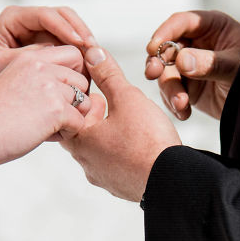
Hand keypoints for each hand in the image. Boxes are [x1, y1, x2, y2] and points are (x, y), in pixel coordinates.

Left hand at [0, 6, 96, 87]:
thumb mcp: (2, 65)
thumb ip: (30, 56)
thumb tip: (58, 49)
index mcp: (13, 18)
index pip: (46, 15)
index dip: (66, 27)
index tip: (79, 43)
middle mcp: (29, 21)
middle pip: (63, 16)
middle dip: (80, 31)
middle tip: (93, 50)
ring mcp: (41, 32)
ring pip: (71, 28)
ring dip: (84, 42)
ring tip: (95, 59)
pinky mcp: (50, 45)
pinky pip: (71, 44)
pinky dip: (81, 53)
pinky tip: (89, 66)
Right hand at [0, 45, 91, 169]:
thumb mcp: (15, 82)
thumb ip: (42, 76)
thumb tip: (77, 82)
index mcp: (30, 58)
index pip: (73, 55)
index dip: (74, 77)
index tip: (61, 96)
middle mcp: (42, 67)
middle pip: (83, 80)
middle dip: (74, 101)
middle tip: (50, 116)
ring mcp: (50, 86)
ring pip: (85, 102)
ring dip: (71, 118)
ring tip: (45, 127)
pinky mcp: (55, 109)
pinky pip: (79, 122)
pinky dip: (66, 134)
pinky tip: (43, 136)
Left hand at [62, 47, 181, 201]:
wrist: (172, 180)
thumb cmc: (147, 141)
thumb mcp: (127, 98)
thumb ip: (108, 74)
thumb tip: (92, 54)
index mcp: (81, 141)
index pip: (67, 115)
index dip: (80, 99)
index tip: (94, 91)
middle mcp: (87, 163)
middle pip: (81, 133)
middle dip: (94, 116)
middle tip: (107, 103)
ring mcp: (103, 178)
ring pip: (98, 150)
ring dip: (108, 135)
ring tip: (125, 122)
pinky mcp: (121, 186)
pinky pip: (114, 165)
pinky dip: (121, 152)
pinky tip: (136, 144)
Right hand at [145, 10, 239, 119]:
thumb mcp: (236, 68)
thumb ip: (210, 64)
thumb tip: (181, 60)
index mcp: (212, 26)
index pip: (182, 22)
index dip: (165, 32)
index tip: (153, 47)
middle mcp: (197, 43)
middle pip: (166, 48)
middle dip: (158, 63)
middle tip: (152, 75)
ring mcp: (190, 65)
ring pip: (166, 73)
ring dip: (170, 89)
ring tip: (181, 105)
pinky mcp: (188, 86)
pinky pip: (171, 92)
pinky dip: (174, 103)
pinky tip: (184, 114)